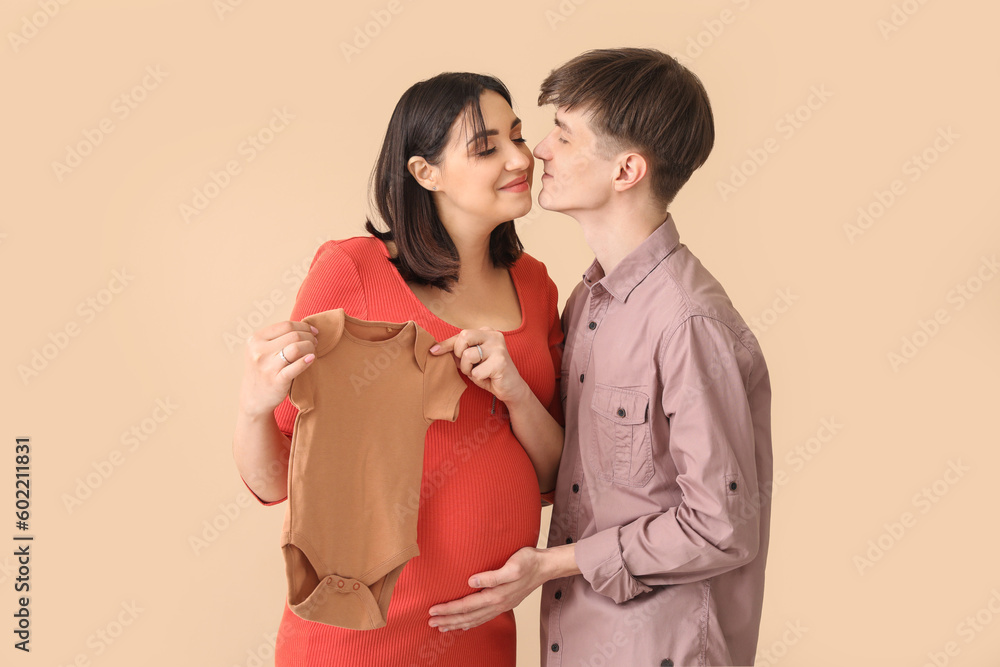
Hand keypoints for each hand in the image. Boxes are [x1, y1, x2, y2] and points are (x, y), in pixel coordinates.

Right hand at [238, 320, 318, 417]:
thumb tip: (307, 327)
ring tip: (313, 352)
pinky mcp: (276, 380)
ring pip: (296, 347)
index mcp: (256, 339)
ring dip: (310, 348)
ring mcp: (267, 366)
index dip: (303, 326)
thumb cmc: (264, 370)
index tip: (313, 331)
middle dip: (309, 337)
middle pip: (293, 335)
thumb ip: (278, 337)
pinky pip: (297, 366)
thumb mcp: (262, 350)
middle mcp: (259, 351)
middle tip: (315, 343)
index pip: (286, 325)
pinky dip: (307, 361)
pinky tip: (312, 359)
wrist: (254, 398)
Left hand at [427, 547, 548, 631]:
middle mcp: (497, 604)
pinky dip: (472, 623)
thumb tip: (472, 580)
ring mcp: (501, 606)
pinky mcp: (504, 603)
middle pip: (468, 616)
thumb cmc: (528, 561)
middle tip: (431, 622)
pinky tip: (466, 624)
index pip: (466, 605)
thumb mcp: (512, 565)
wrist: (545, 566)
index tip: (432, 610)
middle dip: (448, 620)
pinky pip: (484, 618)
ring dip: (458, 624)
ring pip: (475, 620)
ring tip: (443, 627)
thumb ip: (493, 575)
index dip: (448, 609)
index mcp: (496, 595)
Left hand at [429, 327, 528, 404]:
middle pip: (464, 336)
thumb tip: (435, 349)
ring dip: (468, 369)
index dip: (446, 344)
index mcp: (486, 332)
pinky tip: (489, 377)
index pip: (461, 334)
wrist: (511, 388)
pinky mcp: (501, 361)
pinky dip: (478, 379)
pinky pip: (476, 372)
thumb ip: (458, 352)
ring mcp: (498, 347)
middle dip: (459, 354)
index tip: (433, 351)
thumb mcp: (471, 360)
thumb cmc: (489, 373)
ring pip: (468, 356)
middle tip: (468, 365)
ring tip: (479, 372)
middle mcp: (494, 335)